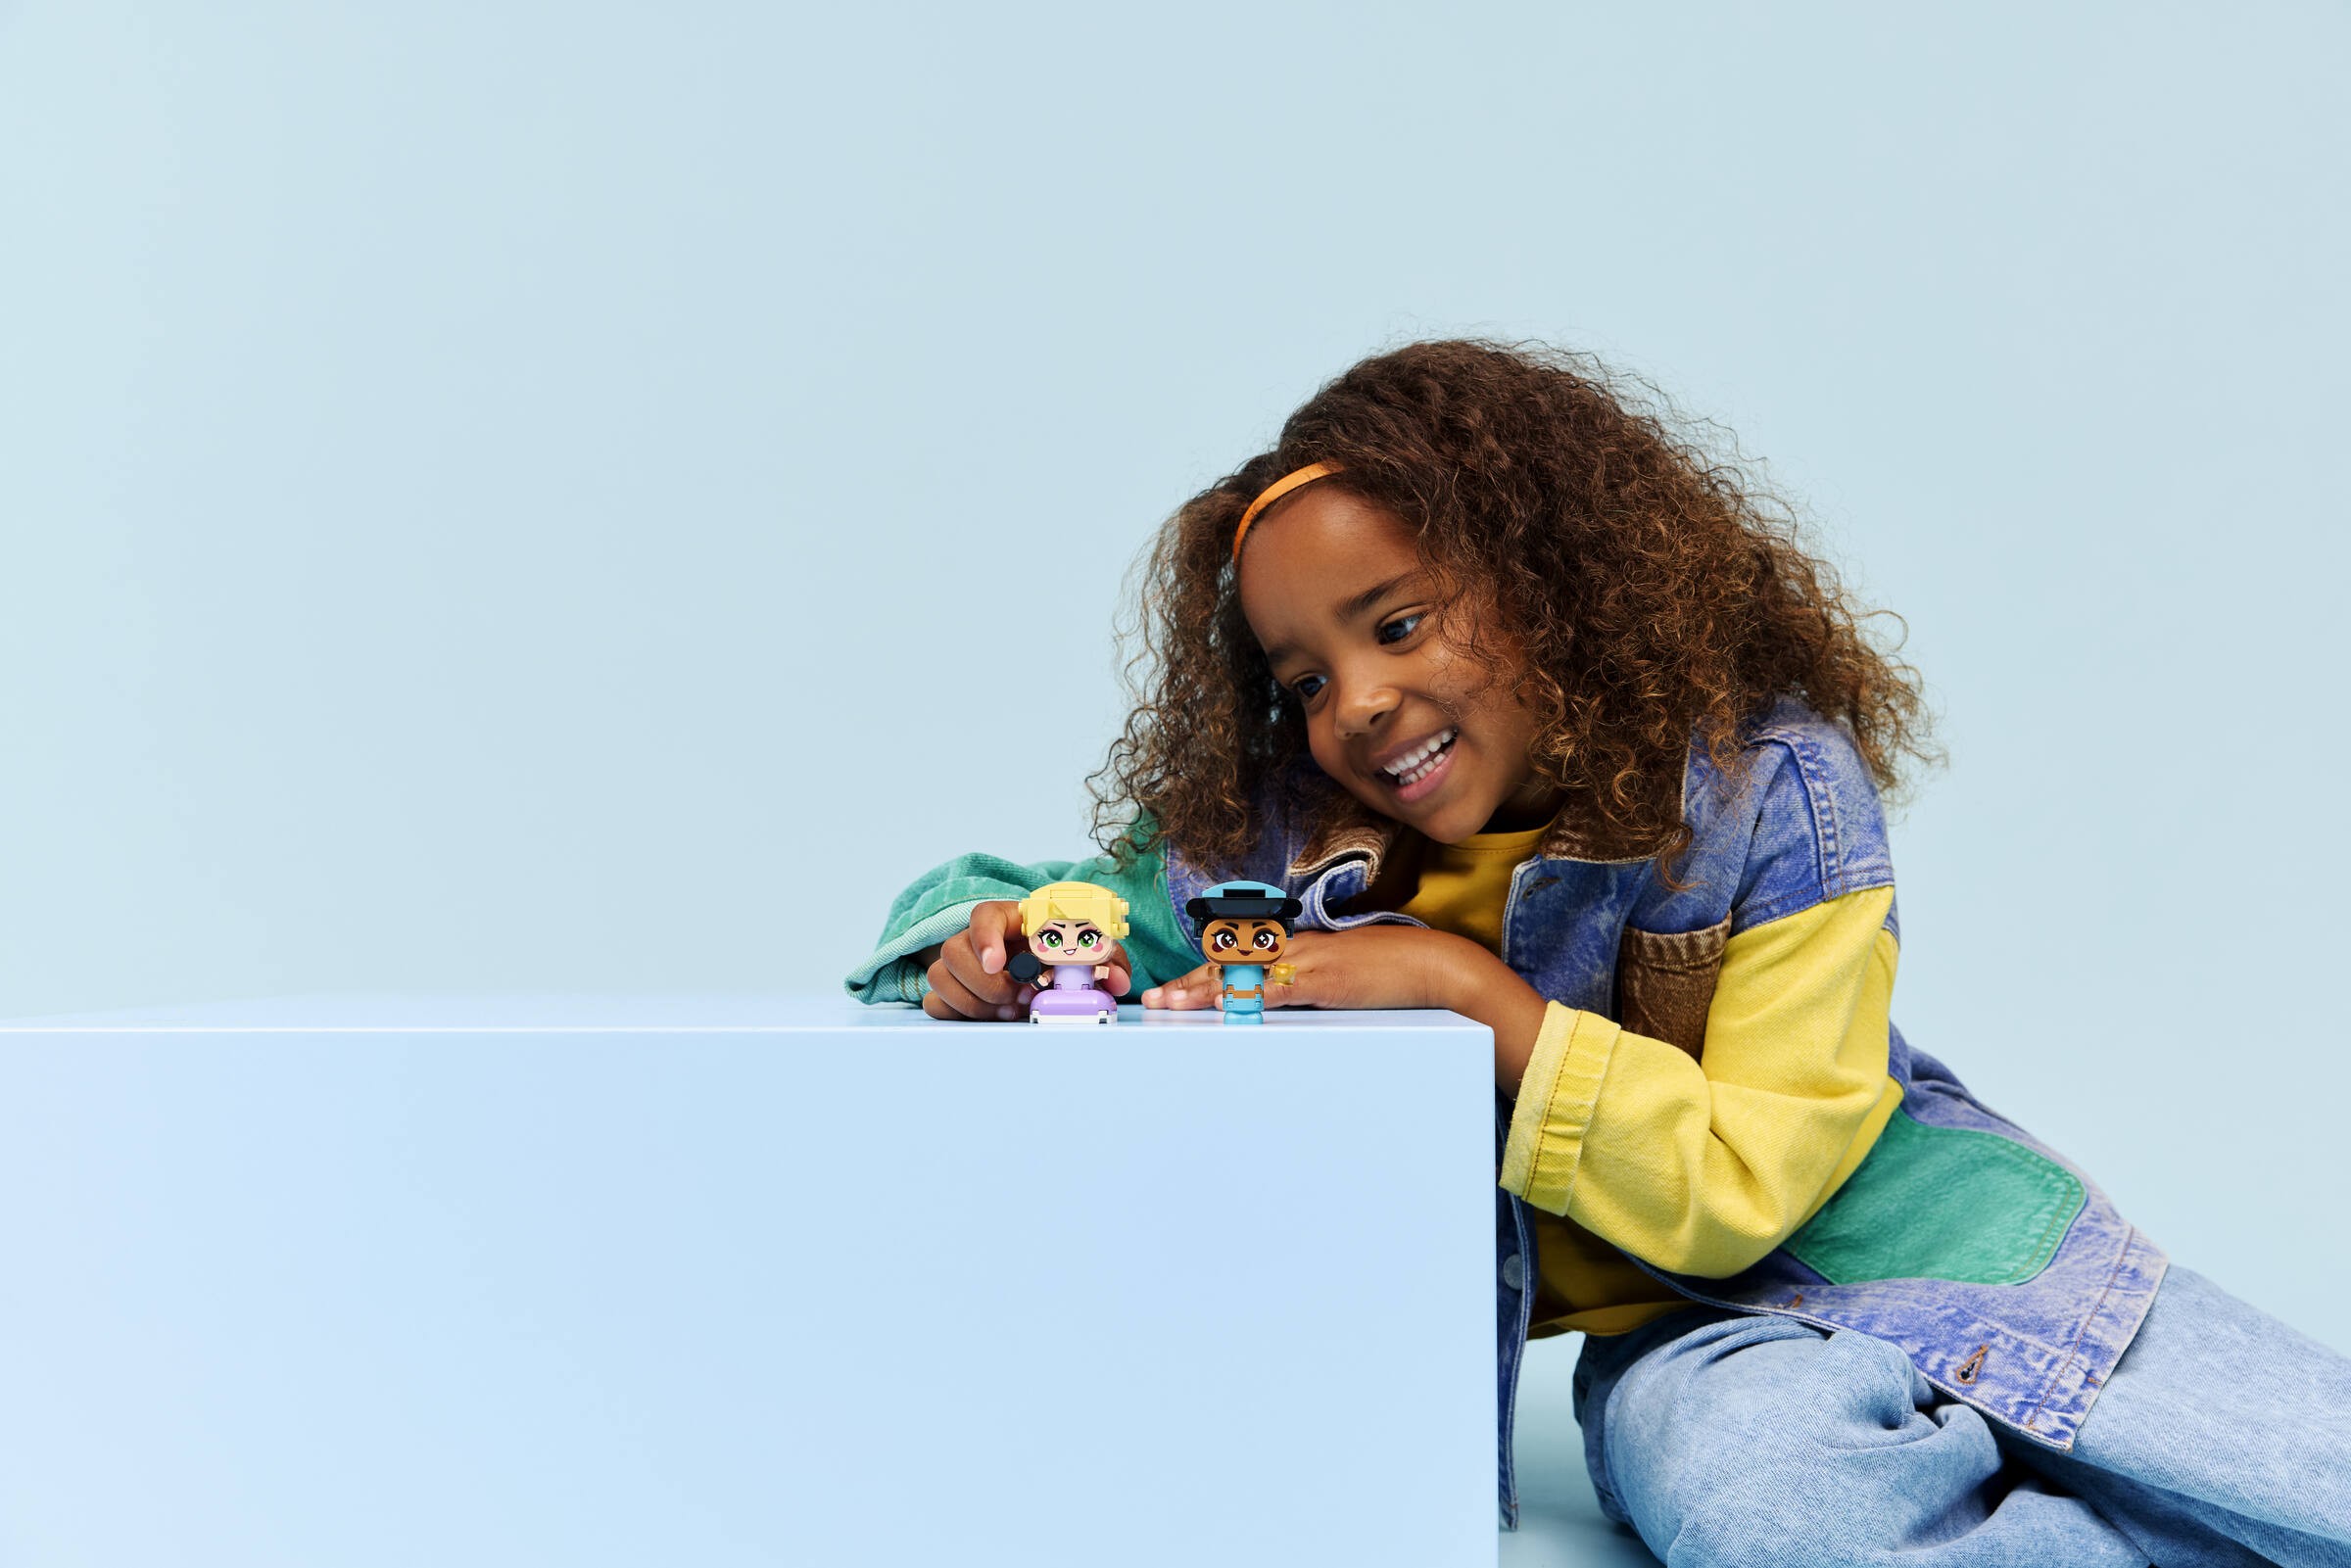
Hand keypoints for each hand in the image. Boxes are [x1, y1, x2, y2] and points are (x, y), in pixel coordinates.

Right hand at [919, 901, 1133, 1021]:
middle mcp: (977, 939)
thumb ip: (1107, 961)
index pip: (982, 915)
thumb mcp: (1090, 954)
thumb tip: (1116, 981)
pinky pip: (935, 1003)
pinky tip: (989, 1016)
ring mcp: (959, 965)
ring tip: (1008, 1011)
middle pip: (953, 951)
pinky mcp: (949, 991)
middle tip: (1016, 999)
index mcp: (1010, 920)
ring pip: (940, 978)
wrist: (1041, 972)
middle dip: (985, 984)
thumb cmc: (1061, 956)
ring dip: (974, 1003)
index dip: (984, 938)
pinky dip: (960, 1014)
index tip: (997, 964)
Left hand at [1140, 923, 1549, 1086]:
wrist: (1434, 965)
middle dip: (1190, 982)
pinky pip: (1276, 991)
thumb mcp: (1347, 975)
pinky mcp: (1324, 980)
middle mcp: (1298, 947)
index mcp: (1302, 945)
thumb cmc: (1396, 972)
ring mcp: (1309, 961)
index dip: (1205, 973)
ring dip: (1204, 990)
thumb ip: (1314, 982)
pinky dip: (1245, 999)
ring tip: (1170, 1003)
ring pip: (1244, 973)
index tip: (1175, 987)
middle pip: (1232, 962)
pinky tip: (1222, 1007)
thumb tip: (1287, 998)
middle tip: (1155, 996)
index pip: (1243, 956)